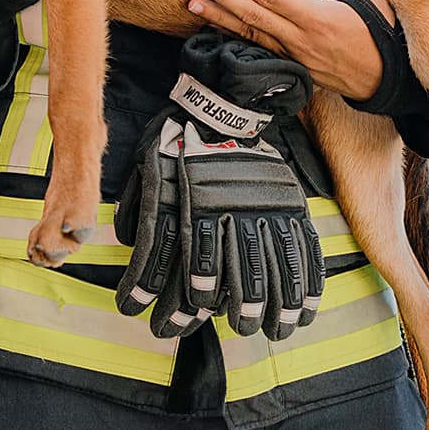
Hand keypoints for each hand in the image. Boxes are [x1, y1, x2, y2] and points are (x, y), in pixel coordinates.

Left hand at [115, 33, 323, 340]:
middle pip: (243, 273)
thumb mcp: (149, 164)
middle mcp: (233, 209)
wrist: (223, 99)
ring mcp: (266, 205)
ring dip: (278, 304)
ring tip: (277, 330)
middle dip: (244, 310)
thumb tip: (121, 237)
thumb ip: (139, 205)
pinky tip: (308, 308)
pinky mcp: (289, 200)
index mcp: (196, 203)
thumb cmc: (179, 136)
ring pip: (276, 265)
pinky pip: (303, 246)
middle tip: (244, 328)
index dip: (185, 299)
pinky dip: (308, 280)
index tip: (177, 323)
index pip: (195, 263)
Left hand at [186, 0, 393, 100]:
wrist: (385, 79)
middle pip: (252, 15)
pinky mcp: (290, 68)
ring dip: (219, 18)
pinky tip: (215, 28)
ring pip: (249, 36)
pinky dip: (233, 38)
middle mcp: (301, 39)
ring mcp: (293, 57)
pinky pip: (256, 50)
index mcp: (318, 17)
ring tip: (192, 4)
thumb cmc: (379, 31)